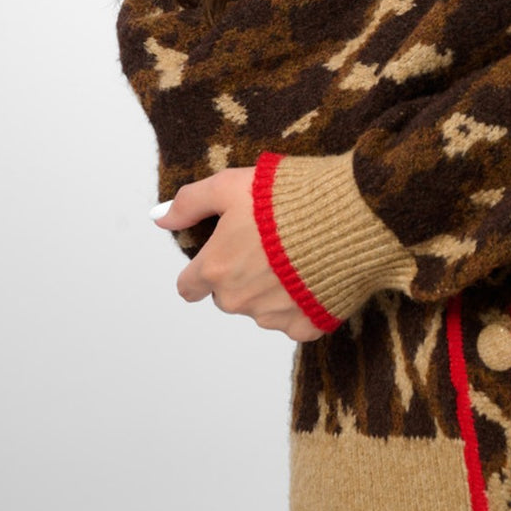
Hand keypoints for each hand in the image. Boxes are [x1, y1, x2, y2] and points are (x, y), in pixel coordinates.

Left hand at [153, 168, 323, 342]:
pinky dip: (299, 302)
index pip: (189, 286)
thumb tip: (160, 216)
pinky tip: (313, 273)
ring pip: (258, 308)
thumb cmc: (289, 197)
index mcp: (216, 269)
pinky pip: (293, 320)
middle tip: (266, 242)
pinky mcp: (307, 326)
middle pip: (225, 295)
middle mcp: (238, 300)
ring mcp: (273, 317)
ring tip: (295, 253)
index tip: (221, 251)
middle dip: (238, 274)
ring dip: (268, 288)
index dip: (201, 267)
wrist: (350, 216)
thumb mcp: (231, 185)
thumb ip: (191, 203)